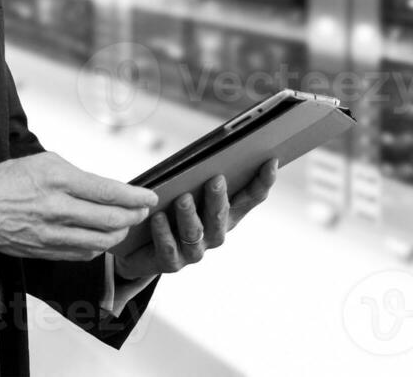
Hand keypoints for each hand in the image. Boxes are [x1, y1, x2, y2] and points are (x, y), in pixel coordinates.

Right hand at [0, 152, 156, 260]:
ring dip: (119, 234)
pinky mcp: (44, 251)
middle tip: (142, 211)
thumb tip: (105, 189)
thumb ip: (78, 176)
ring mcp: (51, 233)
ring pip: (100, 241)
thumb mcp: (45, 162)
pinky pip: (82, 254)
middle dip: (133, 216)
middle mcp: (57, 208)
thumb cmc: (7, 180)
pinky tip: (102, 239)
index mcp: (58, 180)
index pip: (108, 192)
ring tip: (125, 225)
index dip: (135, 197)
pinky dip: (98, 247)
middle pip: (110, 220)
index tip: (149, 197)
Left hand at [112, 158, 277, 280]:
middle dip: (219, 199)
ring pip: (195, 233)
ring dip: (190, 215)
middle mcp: (214, 233)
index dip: (263, 182)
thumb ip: (201, 174)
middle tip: (216, 179)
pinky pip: (169, 249)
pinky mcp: (171, 263)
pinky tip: (157, 217)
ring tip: (182, 198)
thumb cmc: (171, 210)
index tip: (270, 161)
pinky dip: (164, 233)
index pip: (251, 198)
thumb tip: (212, 149)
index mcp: (226, 213)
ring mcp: (194, 251)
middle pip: (221, 217)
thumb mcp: (189, 189)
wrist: (142, 249)